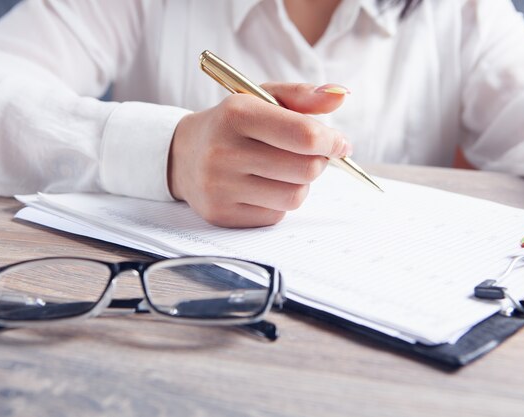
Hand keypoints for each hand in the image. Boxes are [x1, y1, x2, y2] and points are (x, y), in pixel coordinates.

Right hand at [168, 83, 350, 226]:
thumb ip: (303, 96)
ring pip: (295, 196)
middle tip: (311, 155)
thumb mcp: (262, 99)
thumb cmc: (233, 124)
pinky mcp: (222, 214)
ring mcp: (220, 187)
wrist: (183, 155)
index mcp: (237, 114)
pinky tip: (264, 187)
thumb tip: (340, 94)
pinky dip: (279, 202)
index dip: (331, 141)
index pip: (304, 135)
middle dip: (318, 162)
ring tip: (285, 171)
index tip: (339, 143)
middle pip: (306, 169)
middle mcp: (224, 151)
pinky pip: (275, 215)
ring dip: (301, 184)